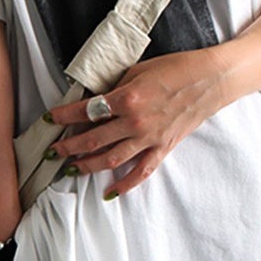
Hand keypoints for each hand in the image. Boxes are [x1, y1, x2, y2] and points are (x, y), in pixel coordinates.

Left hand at [42, 50, 226, 199]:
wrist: (210, 79)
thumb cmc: (176, 69)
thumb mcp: (138, 71)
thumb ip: (115, 88)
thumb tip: (96, 101)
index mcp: (126, 98)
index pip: (86, 110)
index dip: (64, 116)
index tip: (51, 120)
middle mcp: (135, 122)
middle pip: (93, 139)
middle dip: (69, 147)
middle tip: (54, 152)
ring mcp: (149, 138)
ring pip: (111, 159)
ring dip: (88, 166)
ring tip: (72, 169)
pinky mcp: (162, 148)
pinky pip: (140, 171)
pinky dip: (125, 184)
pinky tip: (110, 192)